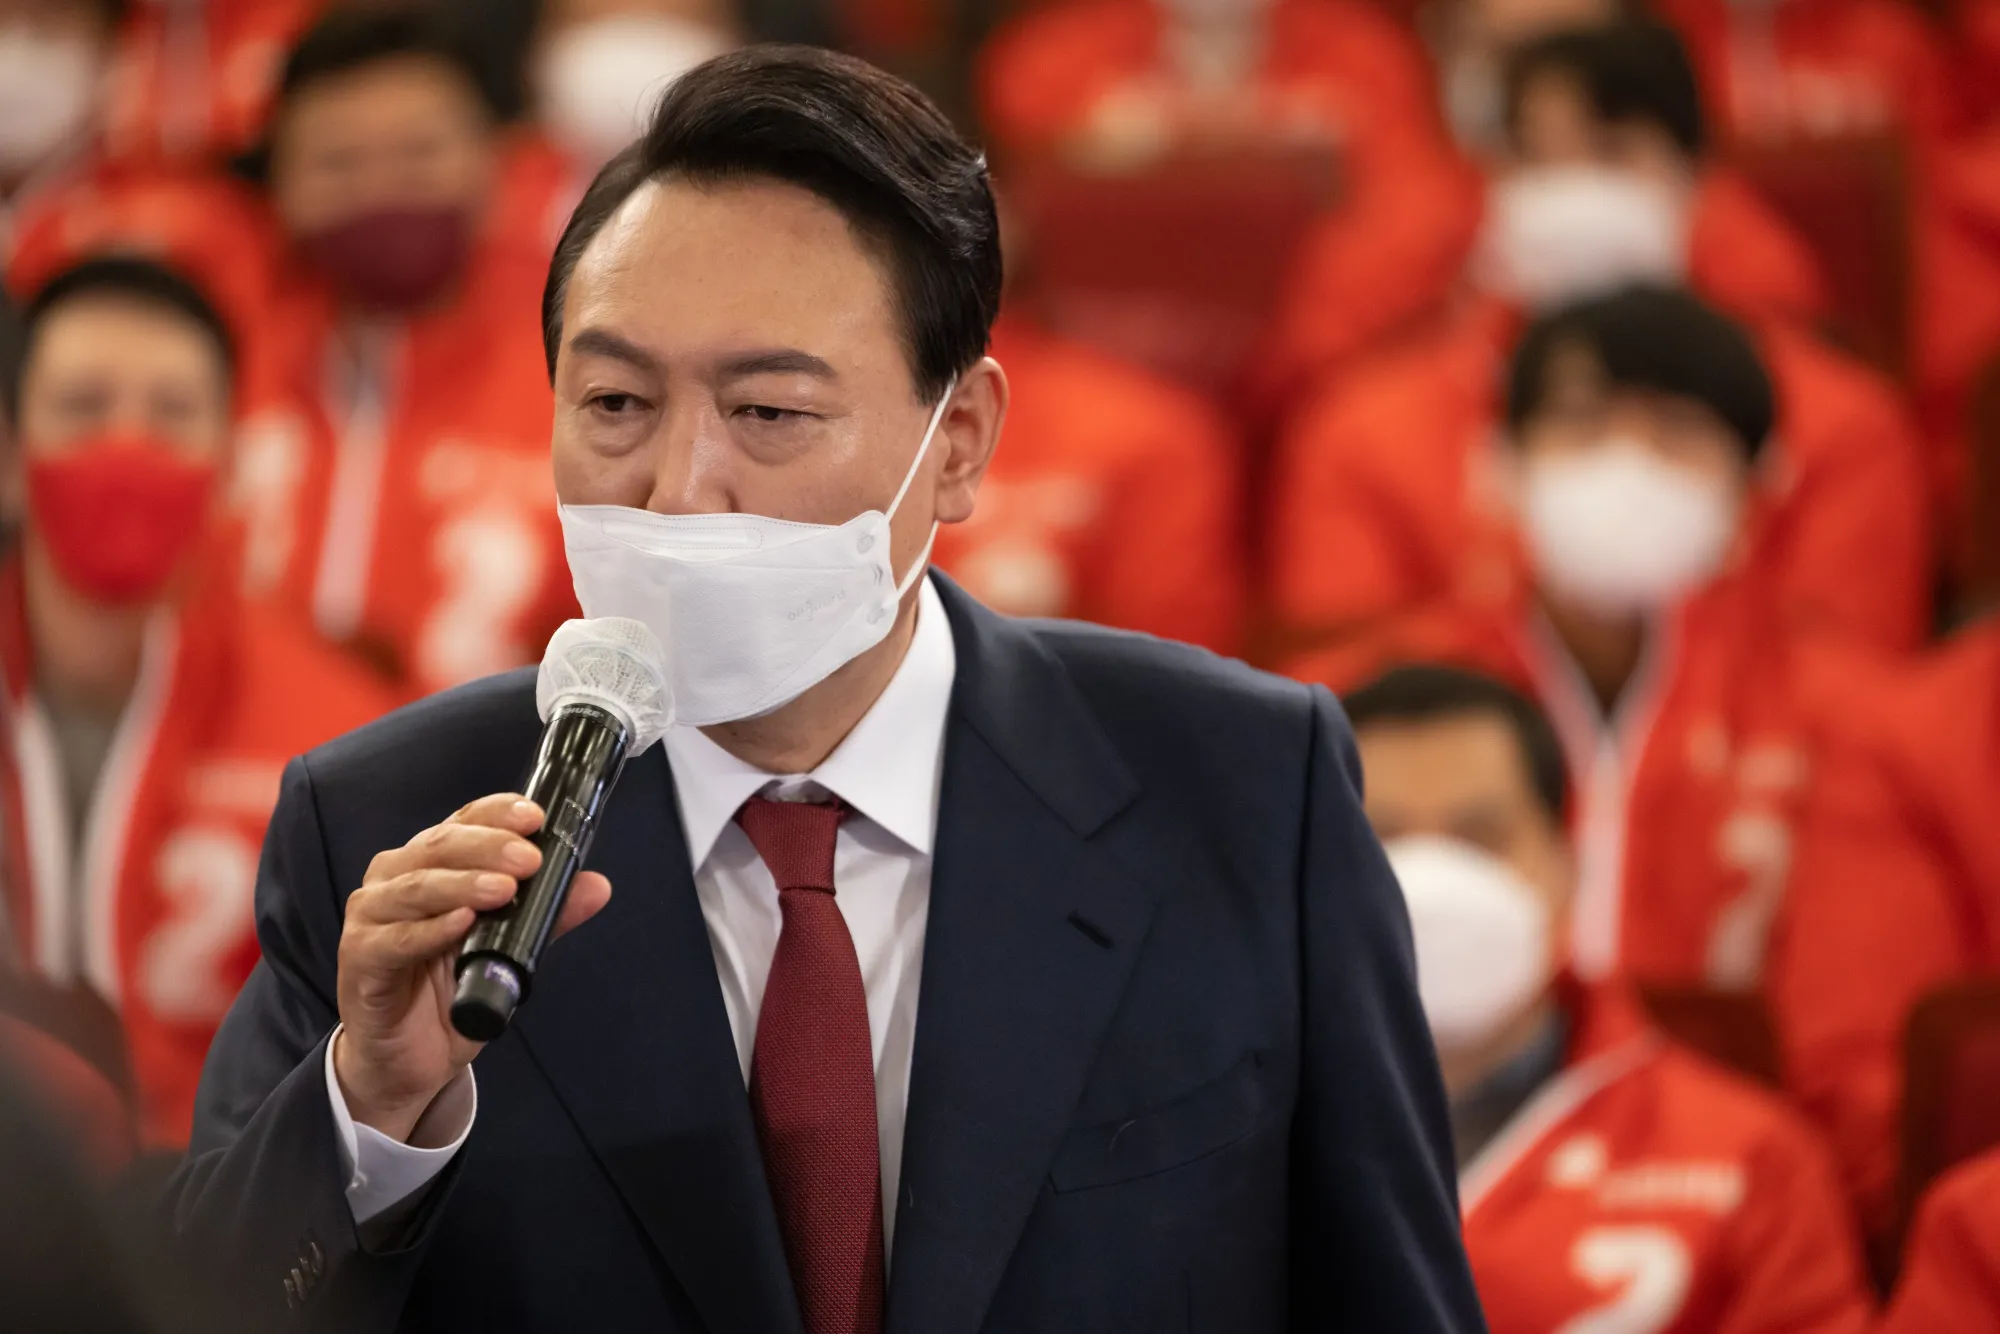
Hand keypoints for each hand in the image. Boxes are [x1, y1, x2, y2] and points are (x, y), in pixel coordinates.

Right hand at [333, 793, 611, 1141]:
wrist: (409, 1060)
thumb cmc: (450, 991)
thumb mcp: (507, 950)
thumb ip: (544, 916)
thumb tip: (596, 886)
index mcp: (431, 863)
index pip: (464, 822)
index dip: (497, 813)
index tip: (536, 817)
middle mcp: (396, 878)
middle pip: (439, 846)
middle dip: (488, 847)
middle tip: (529, 859)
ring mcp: (372, 916)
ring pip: (417, 888)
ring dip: (463, 884)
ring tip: (504, 890)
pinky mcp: (360, 958)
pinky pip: (394, 940)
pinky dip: (429, 931)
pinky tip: (460, 924)